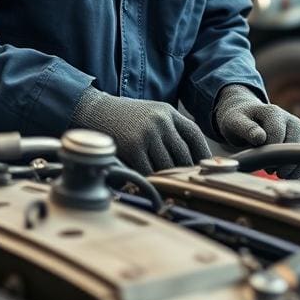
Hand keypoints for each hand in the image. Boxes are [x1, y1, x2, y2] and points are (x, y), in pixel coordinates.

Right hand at [71, 89, 211, 173]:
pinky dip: (151, 181)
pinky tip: (150, 185)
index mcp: (168, 112)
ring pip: (167, 165)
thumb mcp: (150, 114)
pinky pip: (149, 171)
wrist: (93, 110)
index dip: (203, 153)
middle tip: (186, 184)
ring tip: (168, 188)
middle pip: (183, 154)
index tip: (206, 167)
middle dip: (185, 171)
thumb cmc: (122, 117)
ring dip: (167, 179)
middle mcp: (161, 121)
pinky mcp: (133, 146)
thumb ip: (168, 129)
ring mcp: (148, 133)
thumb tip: (188, 156)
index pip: (194, 134)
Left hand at [213, 84, 299, 178]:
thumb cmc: (239, 120)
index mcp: (272, 112)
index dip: (270, 150)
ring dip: (297, 165)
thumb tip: (261, 138)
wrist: (247, 116)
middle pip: (295, 141)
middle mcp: (289, 118)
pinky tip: (290, 176)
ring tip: (281, 175)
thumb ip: (247, 128)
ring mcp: (299, 127)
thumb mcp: (235, 121)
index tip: (260, 160)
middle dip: (284, 160)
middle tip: (271, 171)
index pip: (277, 134)